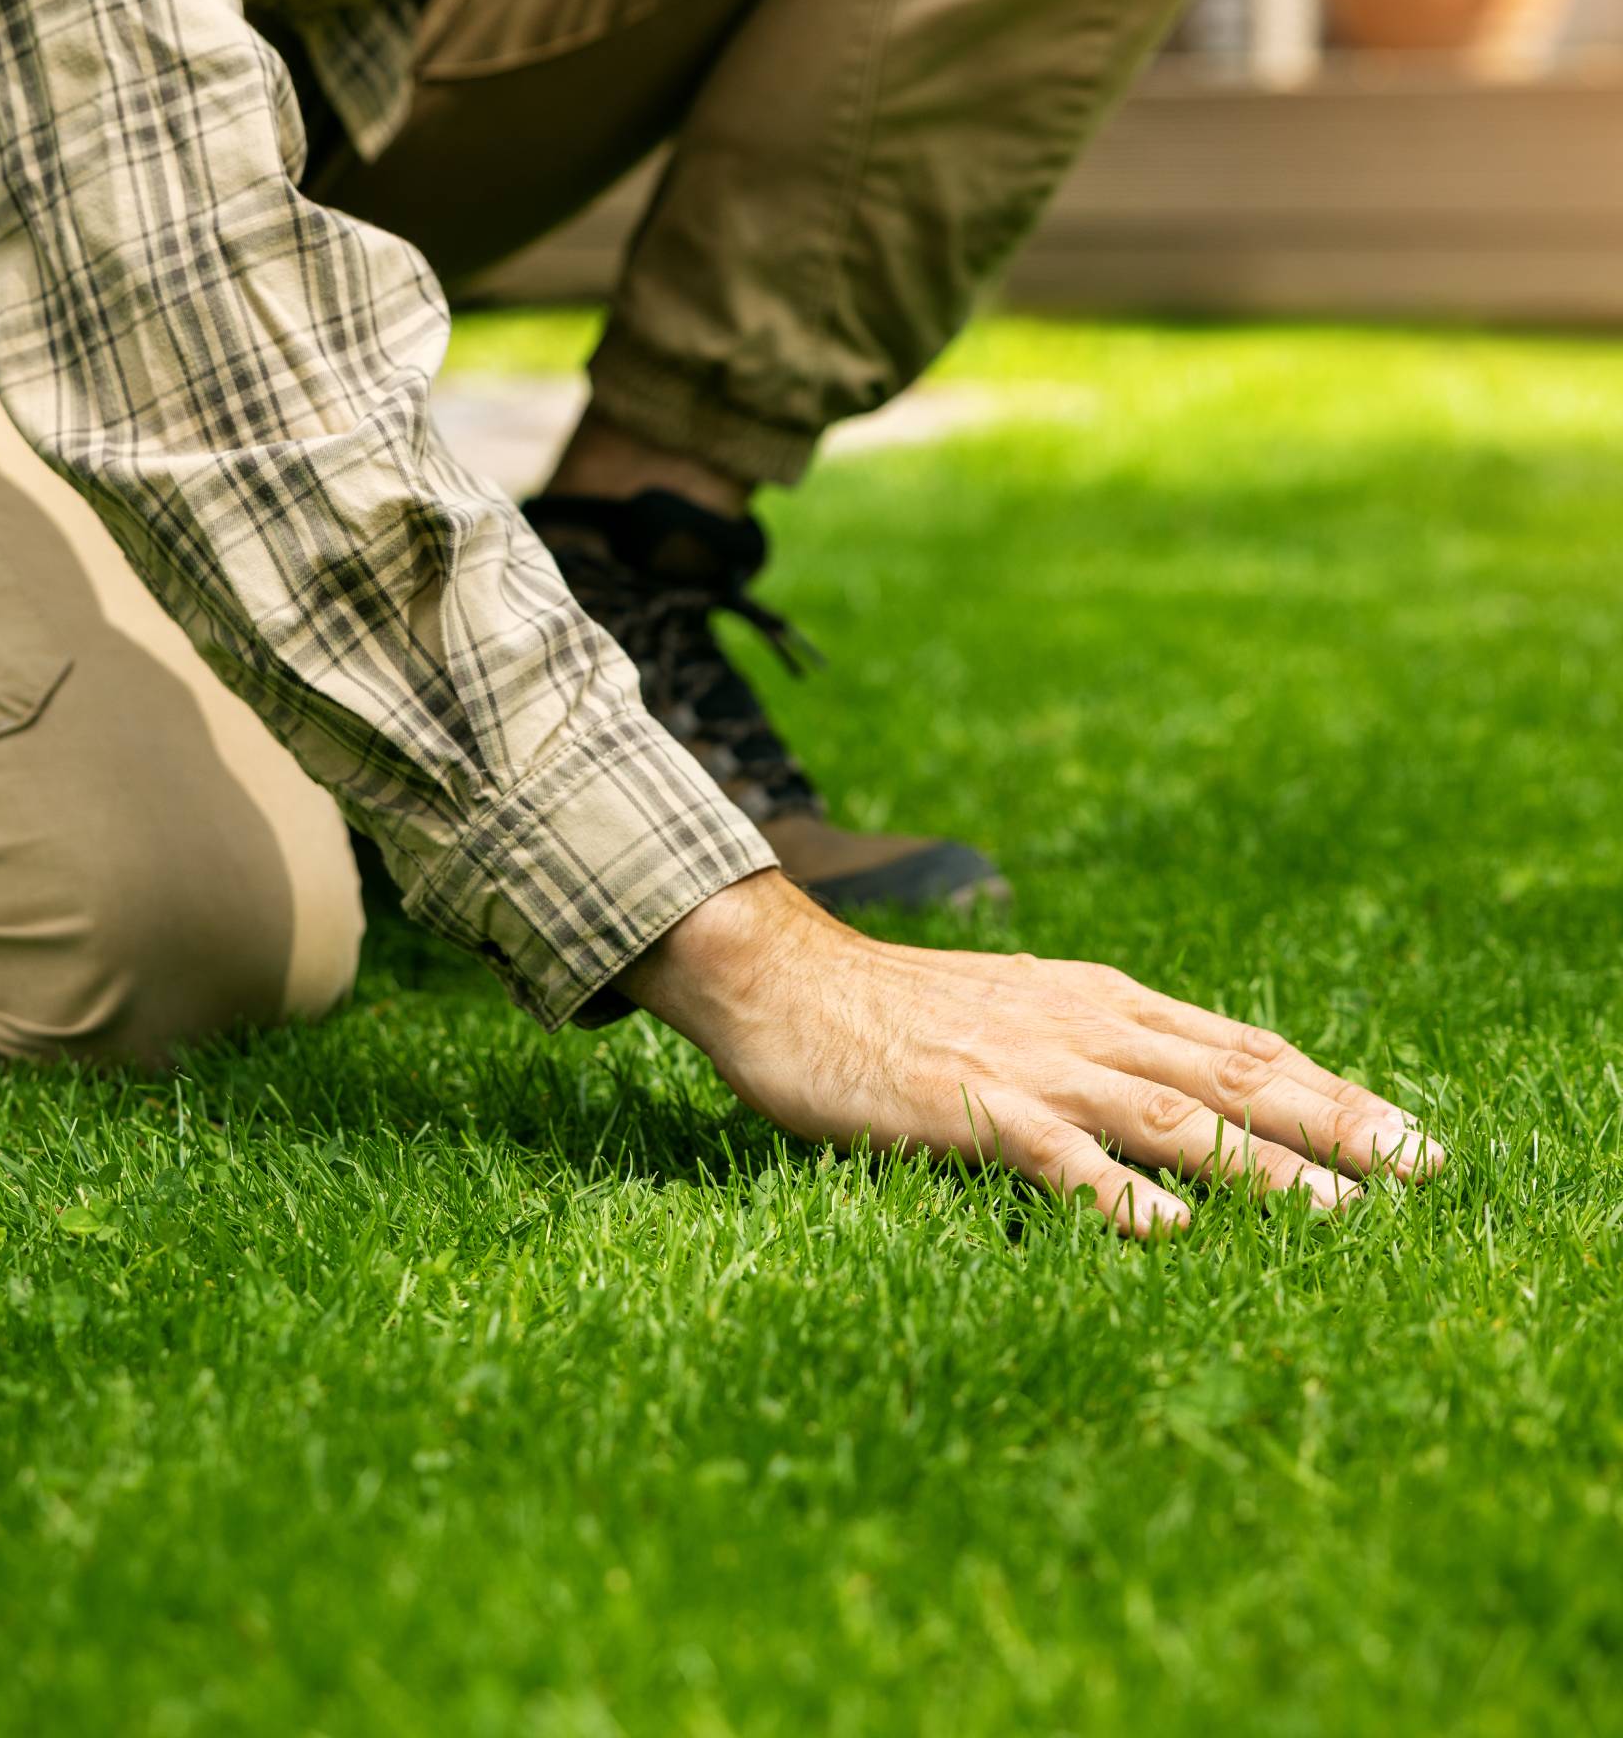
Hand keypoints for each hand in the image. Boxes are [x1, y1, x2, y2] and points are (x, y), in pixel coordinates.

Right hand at [621, 871, 1443, 1238]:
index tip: (1404, 1135)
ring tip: (1346, 1217)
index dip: (1331, 1090)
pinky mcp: (970, 1106)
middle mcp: (1087, 1024)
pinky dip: (1121, 1192)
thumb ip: (1092, 1043)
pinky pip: (1060, 1155)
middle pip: (1235, 1077)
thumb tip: (1170, 1094)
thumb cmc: (896, 1008)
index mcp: (1101, 1002)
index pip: (1242, 1047)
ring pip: (1174, 1117)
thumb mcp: (1017, 1010)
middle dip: (1338, 1125)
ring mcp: (1032, 1065)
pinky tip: (1173, 1231)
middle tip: (1423, 1169)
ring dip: (1267, 1168)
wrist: (786, 978)